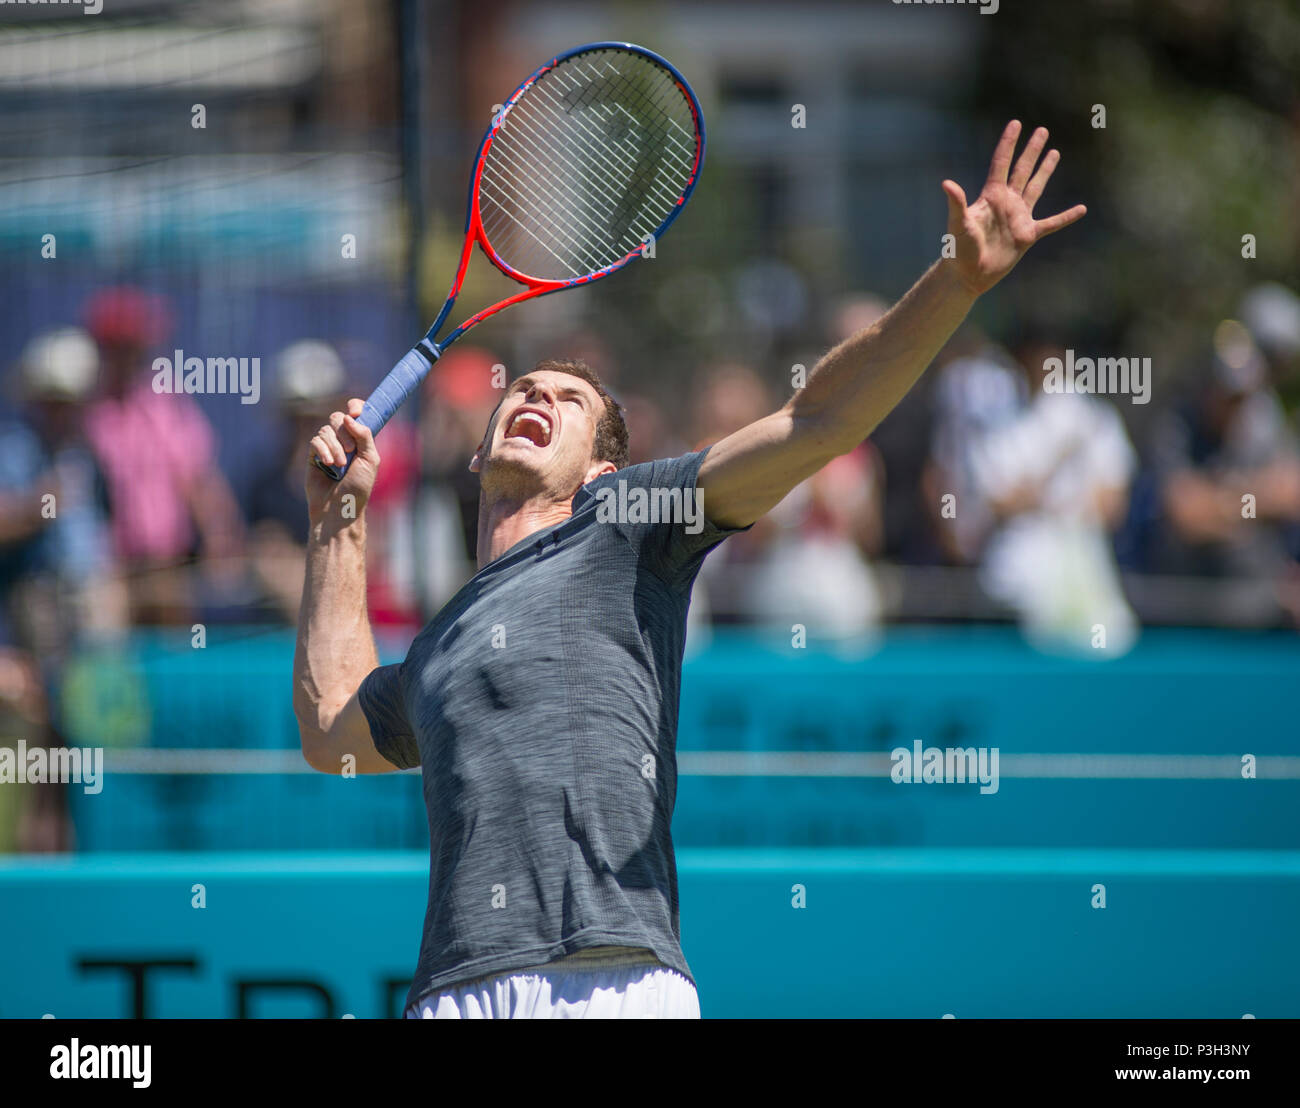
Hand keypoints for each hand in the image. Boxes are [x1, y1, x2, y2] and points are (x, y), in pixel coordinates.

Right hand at [306, 398, 380, 523]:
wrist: (338, 508)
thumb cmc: (358, 488)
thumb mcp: (370, 460)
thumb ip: (364, 436)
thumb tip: (350, 417)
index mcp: (361, 440)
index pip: (357, 414)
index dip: (356, 407)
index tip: (356, 411)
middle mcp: (344, 441)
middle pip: (339, 418)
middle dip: (344, 432)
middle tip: (350, 450)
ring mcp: (328, 447)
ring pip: (327, 430)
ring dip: (334, 446)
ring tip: (340, 465)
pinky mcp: (313, 455)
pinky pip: (315, 441)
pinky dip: (323, 450)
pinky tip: (328, 464)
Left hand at [942, 120, 1086, 295]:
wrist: (968, 275)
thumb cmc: (958, 250)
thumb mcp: (958, 224)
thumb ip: (956, 204)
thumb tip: (946, 184)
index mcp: (991, 196)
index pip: (1001, 163)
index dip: (1008, 143)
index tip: (1016, 123)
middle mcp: (1007, 203)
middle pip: (1022, 170)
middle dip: (1031, 150)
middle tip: (1042, 130)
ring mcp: (1018, 218)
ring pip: (1036, 188)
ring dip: (1045, 171)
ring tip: (1054, 152)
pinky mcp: (1027, 236)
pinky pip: (1051, 223)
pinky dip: (1066, 217)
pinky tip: (1081, 209)